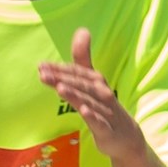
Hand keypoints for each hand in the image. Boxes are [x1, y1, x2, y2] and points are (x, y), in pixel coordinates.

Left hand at [35, 27, 139, 162]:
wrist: (126, 137)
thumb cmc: (104, 106)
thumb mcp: (92, 83)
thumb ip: (83, 59)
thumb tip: (82, 29)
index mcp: (96, 82)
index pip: (77, 73)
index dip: (60, 69)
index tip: (41, 65)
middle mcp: (102, 94)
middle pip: (81, 85)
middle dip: (62, 78)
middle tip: (43, 73)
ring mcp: (105, 112)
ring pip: (89, 101)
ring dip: (75, 94)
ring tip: (59, 88)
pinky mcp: (107, 130)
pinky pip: (100, 122)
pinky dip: (93, 116)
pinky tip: (84, 111)